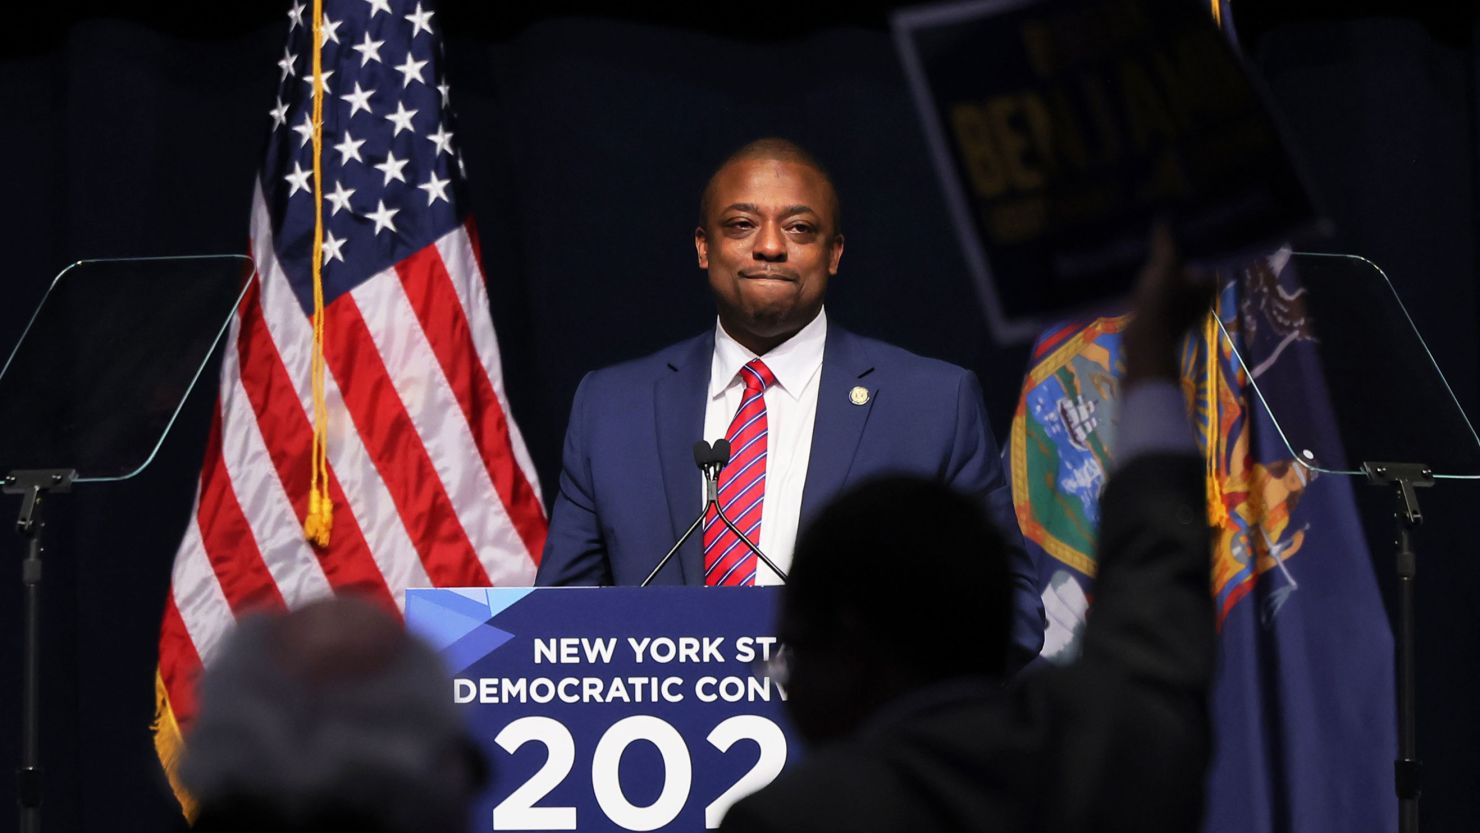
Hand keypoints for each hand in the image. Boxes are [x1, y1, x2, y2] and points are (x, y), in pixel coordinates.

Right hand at [1122, 223, 1216, 386]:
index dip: (1187, 247)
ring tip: (1145, 263)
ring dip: (1161, 278)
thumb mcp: (1163, 266)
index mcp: (1208, 285)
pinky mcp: (1169, 321)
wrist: (1145, 340)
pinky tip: (1140, 285)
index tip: (1172, 238)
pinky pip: (1163, 299)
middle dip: (1172, 263)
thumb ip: (1164, 243)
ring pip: (1174, 287)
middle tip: (1156, 249)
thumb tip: (1163, 218)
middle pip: (1187, 273)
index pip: (1202, 258)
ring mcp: (1186, 312)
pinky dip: (1154, 293)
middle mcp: (1202, 299)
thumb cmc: (1160, 301)